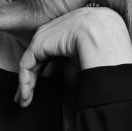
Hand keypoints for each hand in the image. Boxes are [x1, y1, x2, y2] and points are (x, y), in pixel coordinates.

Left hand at [16, 7, 131, 106]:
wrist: (104, 35)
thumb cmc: (107, 47)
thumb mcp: (90, 54)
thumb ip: (76, 63)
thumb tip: (66, 77)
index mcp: (72, 28)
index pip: (55, 49)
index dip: (48, 69)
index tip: (46, 85)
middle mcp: (56, 29)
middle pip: (41, 56)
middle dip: (32, 78)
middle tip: (26, 97)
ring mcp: (46, 34)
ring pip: (32, 62)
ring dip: (27, 84)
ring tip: (25, 102)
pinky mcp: (38, 42)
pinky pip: (27, 65)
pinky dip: (26, 82)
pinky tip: (26, 97)